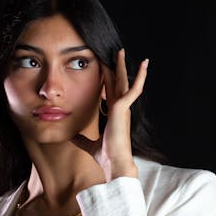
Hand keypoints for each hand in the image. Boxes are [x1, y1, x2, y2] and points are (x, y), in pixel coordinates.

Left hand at [72, 49, 148, 181]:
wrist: (115, 163)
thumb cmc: (106, 156)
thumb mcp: (89, 144)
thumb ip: (81, 138)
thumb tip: (71, 136)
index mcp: (114, 115)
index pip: (109, 93)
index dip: (107, 80)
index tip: (104, 70)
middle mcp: (120, 109)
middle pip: (117, 83)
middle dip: (115, 68)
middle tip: (116, 53)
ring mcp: (124, 108)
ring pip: (124, 81)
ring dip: (122, 66)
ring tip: (121, 51)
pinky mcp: (124, 108)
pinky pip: (134, 89)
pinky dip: (139, 76)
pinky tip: (144, 65)